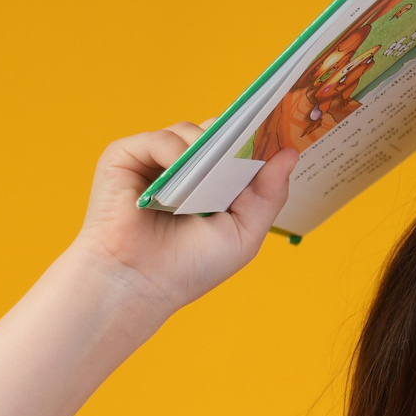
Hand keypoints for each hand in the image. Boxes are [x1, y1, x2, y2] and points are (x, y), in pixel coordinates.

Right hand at [65, 123, 299, 313]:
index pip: (238, 147)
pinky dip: (175, 152)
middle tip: (255, 141)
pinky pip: (159, 138)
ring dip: (206, 151)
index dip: (258, 140)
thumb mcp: (243, 233)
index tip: (283, 133)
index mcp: (211, 182)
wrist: (138, 284)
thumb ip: (268, 195)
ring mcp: (154, 160)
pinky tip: (179, 177)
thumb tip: (290, 154)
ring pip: (190, 131)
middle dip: (237, 137)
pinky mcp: (125, 156)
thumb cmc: (188, 267)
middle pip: (216, 132)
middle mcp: (184, 167)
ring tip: (209, 181)